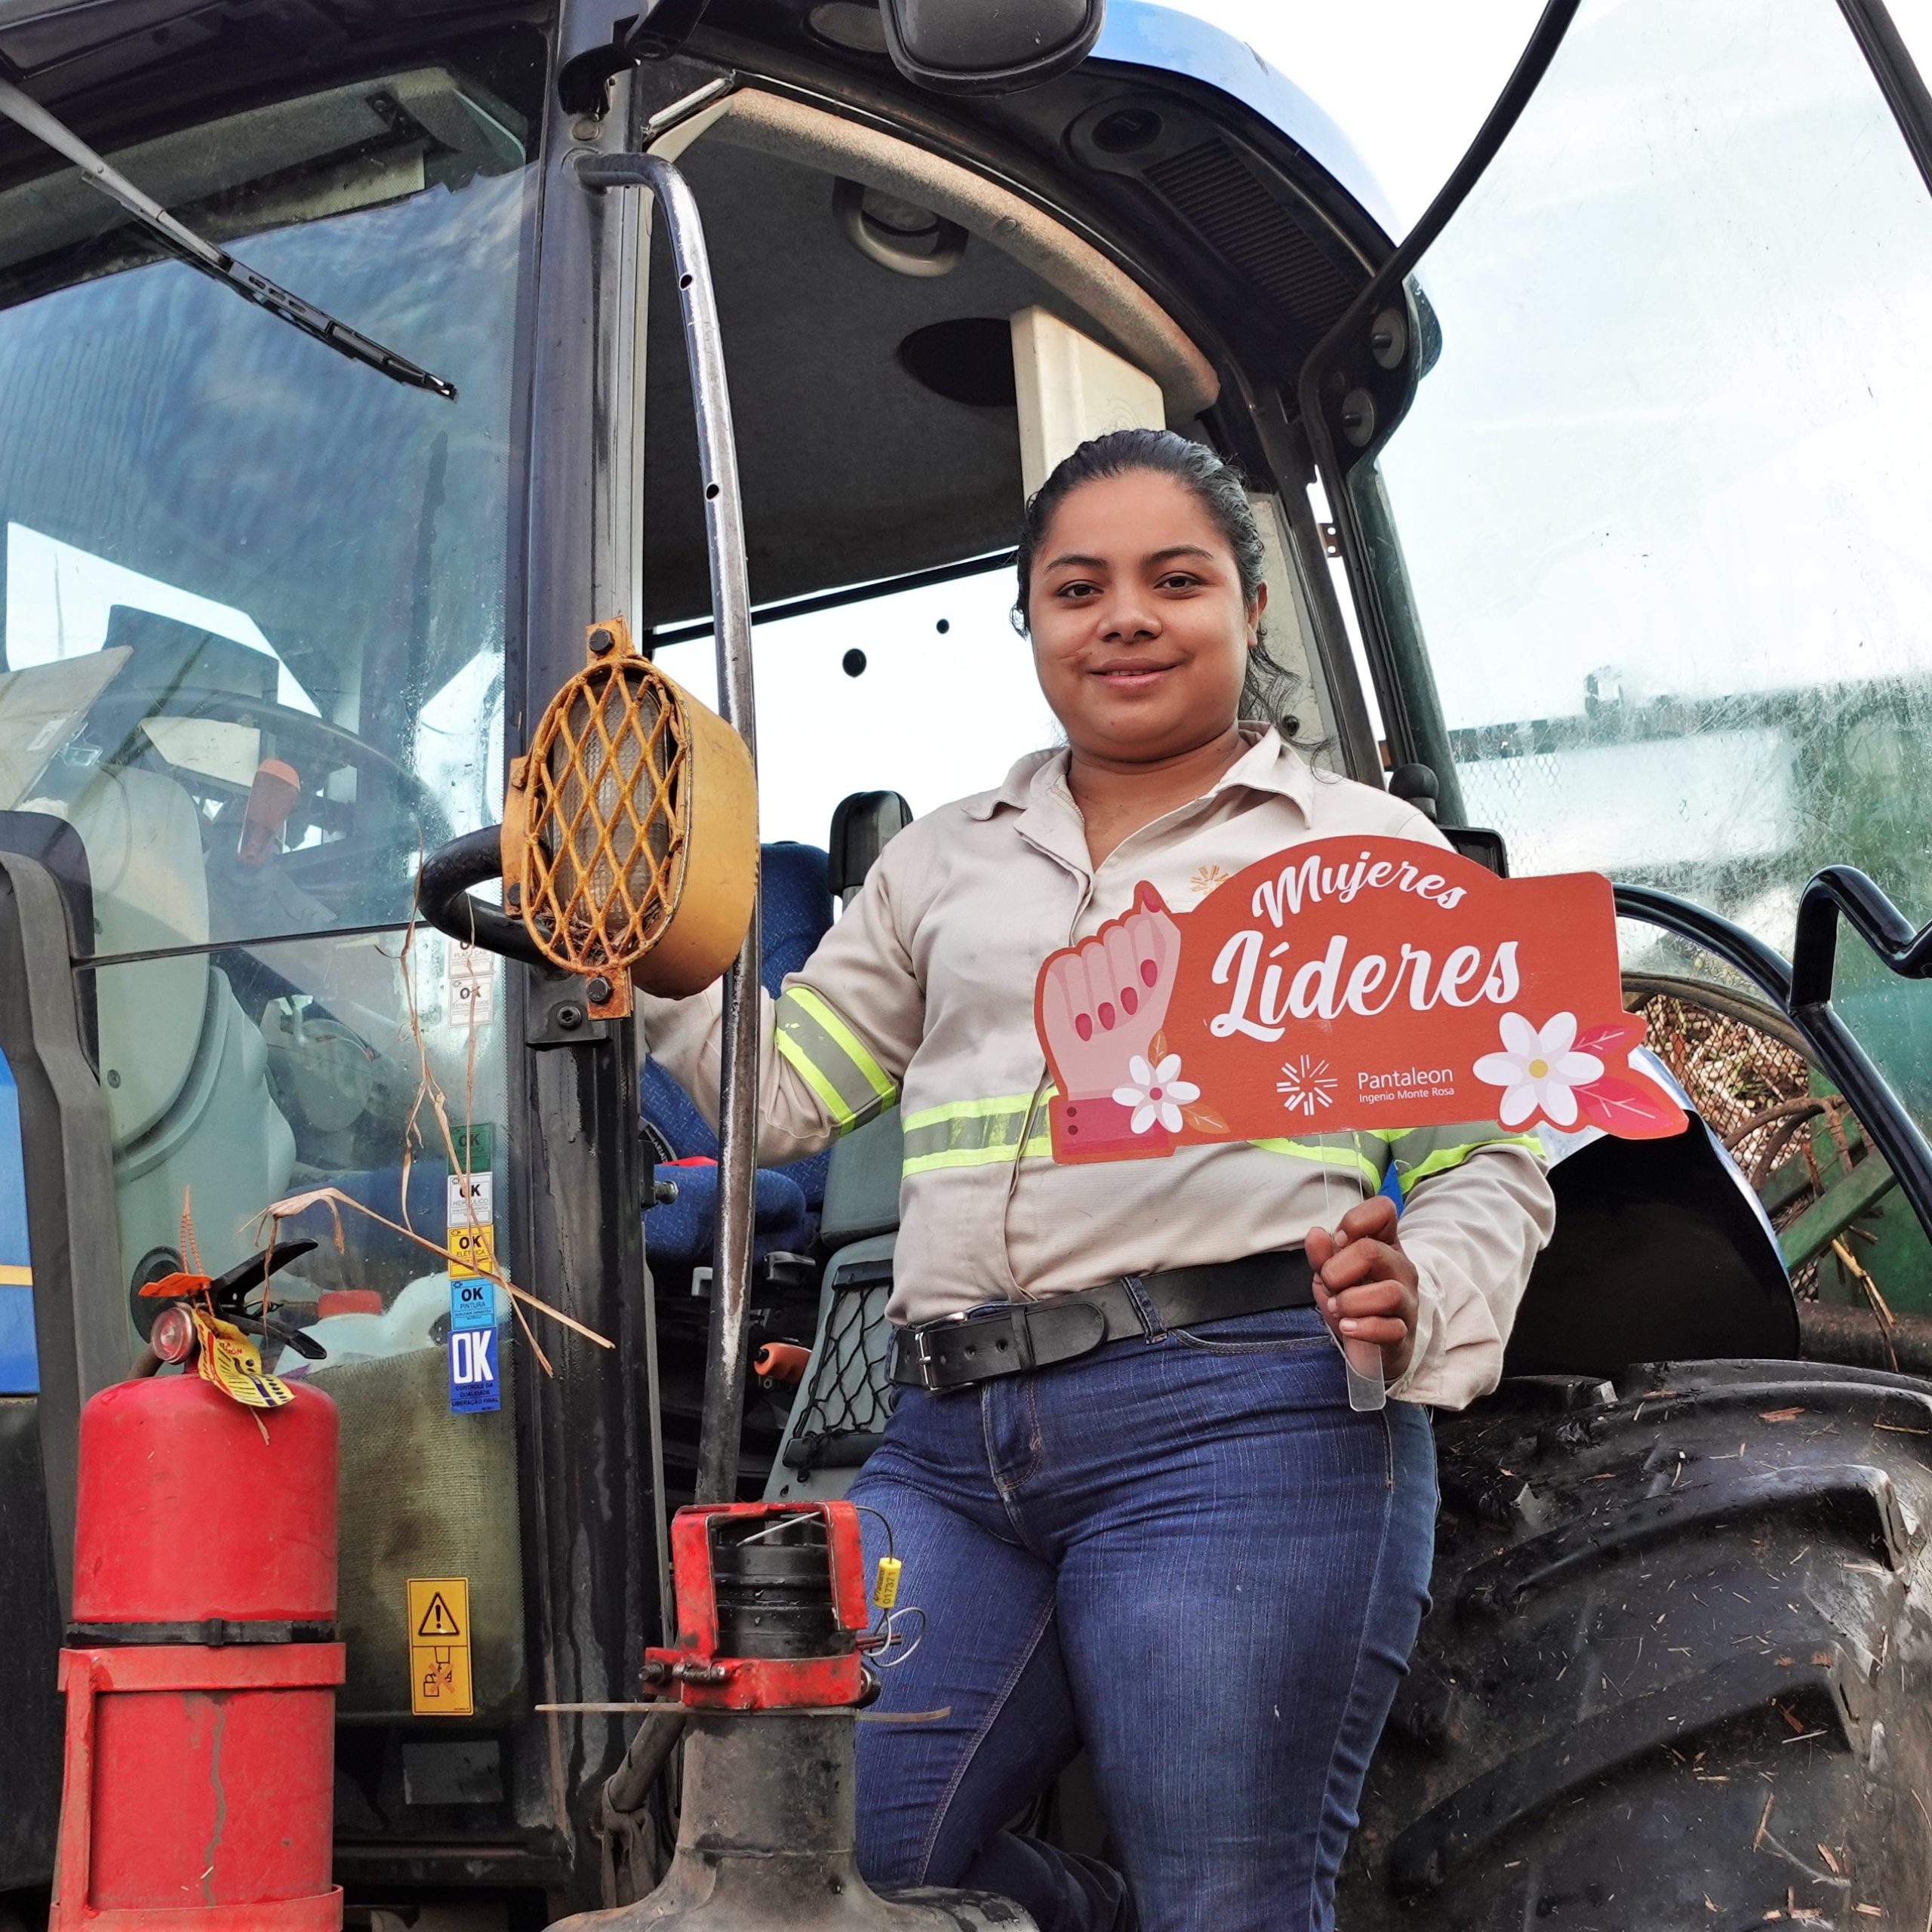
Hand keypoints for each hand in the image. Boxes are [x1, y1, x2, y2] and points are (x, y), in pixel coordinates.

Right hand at [1037, 883, 1182, 1100]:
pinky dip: (1079, 1002)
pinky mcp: (1055, 972)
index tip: (1148, 987)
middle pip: (1115, 935)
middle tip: (1126, 1008)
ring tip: (1105, 1021)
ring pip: (1091, 954)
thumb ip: (1163, 933)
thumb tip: (1146, 889)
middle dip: (1125, 979)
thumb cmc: (1143, 1028)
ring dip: (1102, 997)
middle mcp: (1108, 945)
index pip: (1140, 923)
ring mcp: (1080, 957)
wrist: (1110, 1067)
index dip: (1146, 959)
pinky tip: (1085, 1022)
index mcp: (1139, 943)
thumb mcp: (1165, 980)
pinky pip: (1069, 970)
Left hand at [1305, 1195, 1420, 1384]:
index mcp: (1384, 1245)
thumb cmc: (1353, 1303)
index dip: (1356, 1219)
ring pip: (1388, 1292)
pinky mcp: (1404, 1333)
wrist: (1373, 1347)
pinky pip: (1390, 1329)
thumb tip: (1316, 1234)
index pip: (1384, 1210)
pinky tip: (1347, 1327)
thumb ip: (1322, 1255)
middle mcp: (1400, 1269)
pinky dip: (1362, 1328)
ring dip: (1350, 1301)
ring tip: (1337, 1308)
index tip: (1338, 1241)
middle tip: (1329, 1282)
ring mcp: (1406, 1302)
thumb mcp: (1332, 1276)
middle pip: (1373, 1252)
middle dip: (1338, 1269)